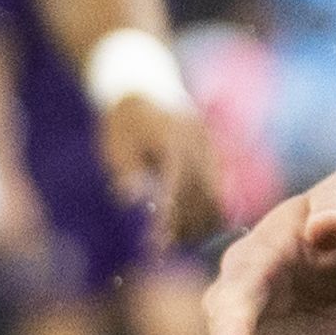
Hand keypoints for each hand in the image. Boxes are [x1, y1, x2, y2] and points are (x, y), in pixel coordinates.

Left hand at [105, 91, 226, 249]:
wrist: (145, 84)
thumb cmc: (124, 117)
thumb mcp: (116, 142)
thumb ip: (126, 169)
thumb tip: (132, 198)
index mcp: (175, 140)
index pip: (178, 187)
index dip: (170, 217)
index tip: (158, 242)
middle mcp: (199, 145)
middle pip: (205, 195)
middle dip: (188, 227)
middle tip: (164, 250)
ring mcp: (210, 149)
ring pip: (217, 194)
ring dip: (200, 222)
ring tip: (177, 242)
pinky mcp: (212, 155)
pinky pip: (219, 188)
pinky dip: (208, 210)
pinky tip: (193, 228)